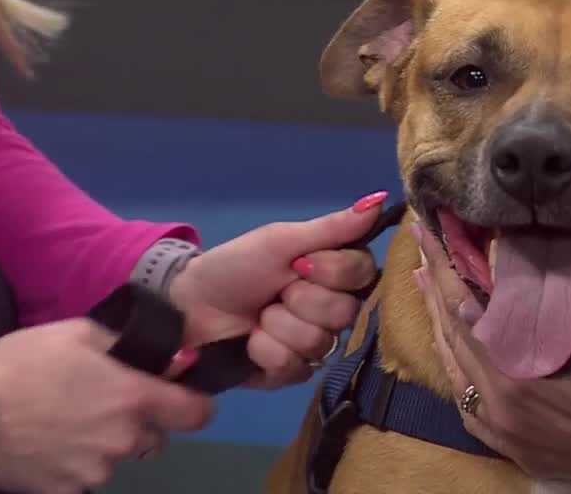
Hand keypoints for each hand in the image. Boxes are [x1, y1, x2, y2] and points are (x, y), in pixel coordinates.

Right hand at [0, 320, 210, 493]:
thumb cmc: (27, 362)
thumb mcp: (81, 333)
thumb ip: (132, 346)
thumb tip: (174, 358)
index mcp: (135, 398)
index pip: (198, 413)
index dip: (194, 404)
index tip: (180, 398)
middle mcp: (125, 439)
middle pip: (155, 437)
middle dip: (140, 423)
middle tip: (103, 405)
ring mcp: (97, 470)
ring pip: (119, 458)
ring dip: (106, 444)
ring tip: (69, 423)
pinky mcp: (67, 491)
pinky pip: (85, 477)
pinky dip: (75, 464)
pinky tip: (51, 445)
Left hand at [167, 192, 385, 387]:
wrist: (190, 305)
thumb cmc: (236, 266)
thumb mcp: (281, 239)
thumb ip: (333, 226)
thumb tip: (381, 197)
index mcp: (334, 272)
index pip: (364, 274)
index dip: (332, 271)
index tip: (300, 264)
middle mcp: (332, 309)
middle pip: (345, 312)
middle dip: (300, 300)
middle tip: (275, 291)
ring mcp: (314, 343)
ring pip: (319, 341)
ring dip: (278, 325)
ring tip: (258, 317)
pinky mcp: (292, 373)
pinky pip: (296, 367)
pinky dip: (265, 350)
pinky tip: (250, 342)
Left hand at [409, 220, 570, 491]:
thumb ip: (542, 323)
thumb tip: (488, 292)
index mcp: (516, 383)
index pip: (465, 315)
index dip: (444, 272)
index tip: (427, 236)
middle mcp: (499, 414)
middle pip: (452, 343)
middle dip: (434, 295)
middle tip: (421, 252)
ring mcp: (505, 437)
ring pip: (456, 376)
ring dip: (442, 331)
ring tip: (431, 291)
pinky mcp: (516, 450)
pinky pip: (470, 409)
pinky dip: (459, 373)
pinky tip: (457, 353)